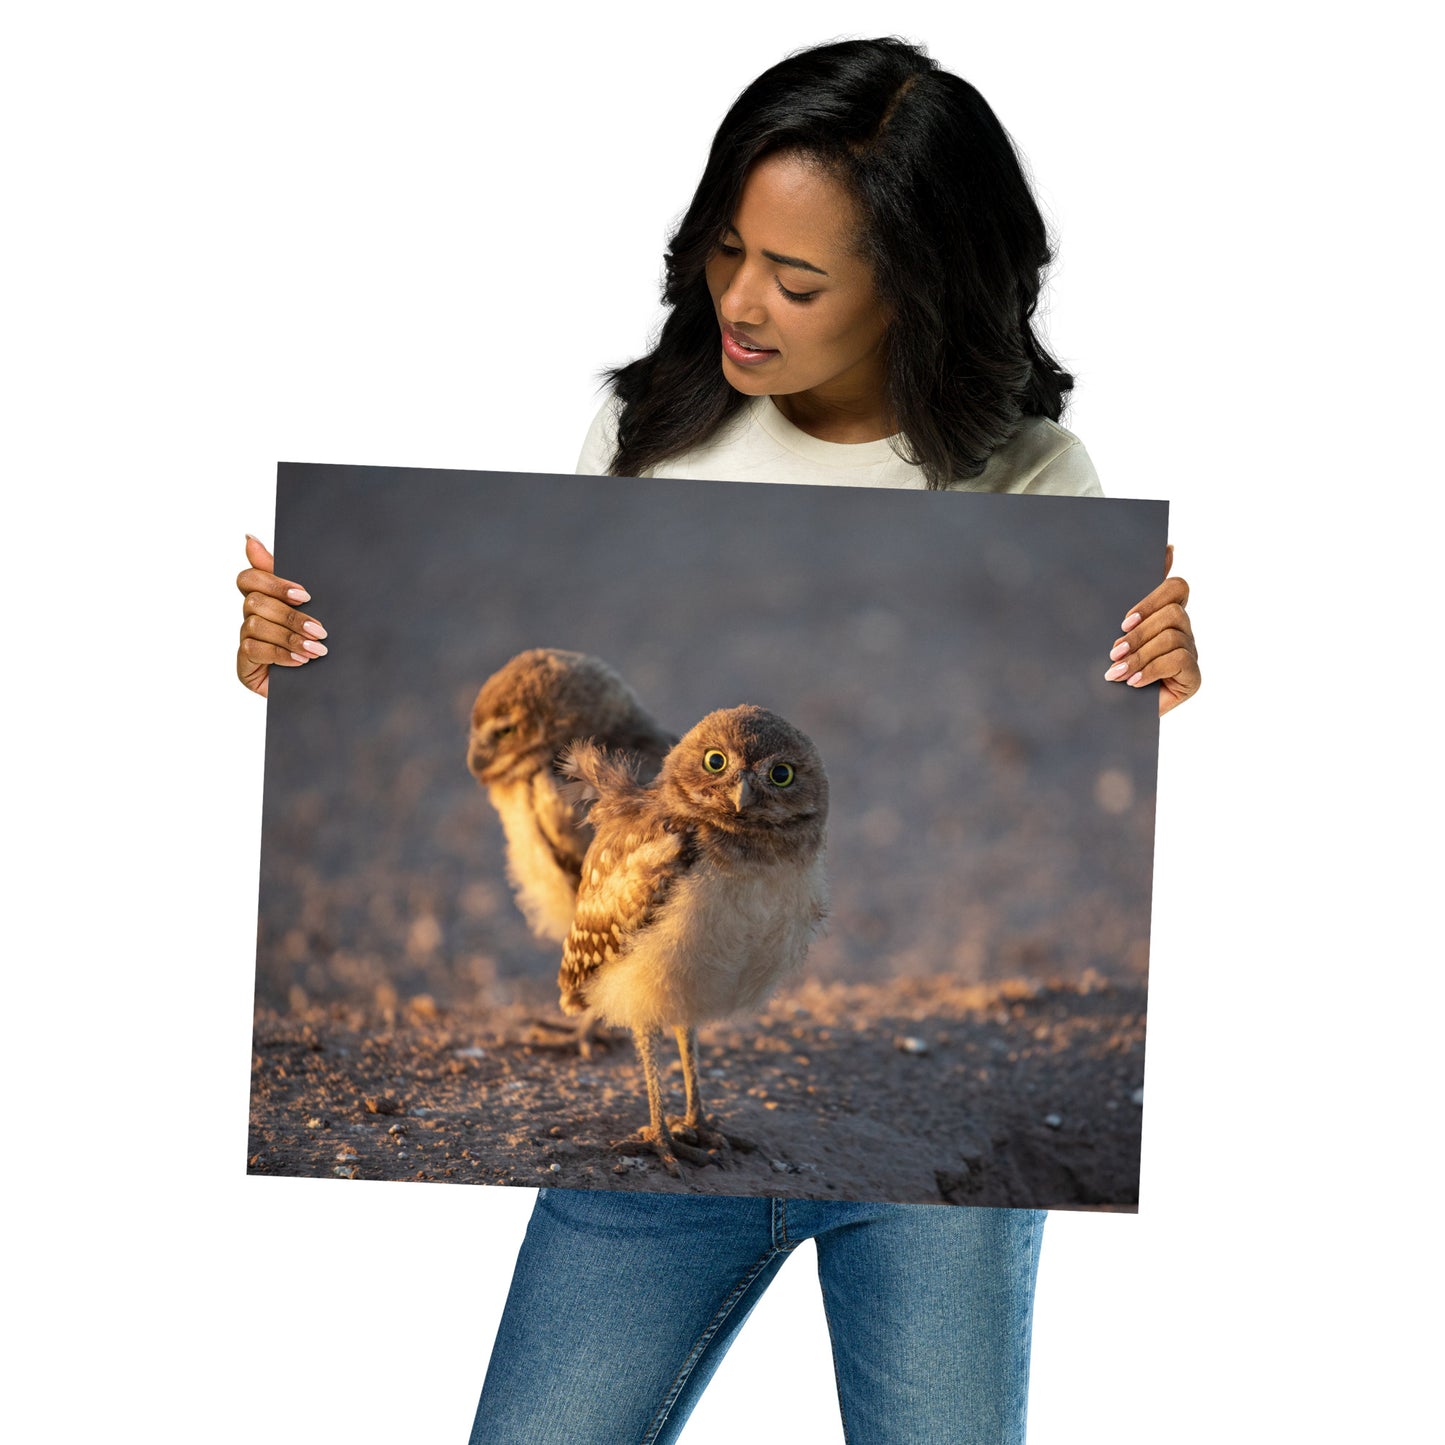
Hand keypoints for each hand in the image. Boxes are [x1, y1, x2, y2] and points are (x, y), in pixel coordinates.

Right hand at [236, 535, 327, 696]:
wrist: (325, 686)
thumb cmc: (317, 642)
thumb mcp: (313, 609)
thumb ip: (288, 578)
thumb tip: (249, 538)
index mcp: (266, 598)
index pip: (250, 578)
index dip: (274, 583)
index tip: (304, 595)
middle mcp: (251, 617)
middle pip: (255, 602)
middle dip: (291, 616)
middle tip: (320, 630)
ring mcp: (246, 640)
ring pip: (255, 625)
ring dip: (290, 637)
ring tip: (317, 650)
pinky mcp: (244, 664)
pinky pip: (254, 650)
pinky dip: (280, 654)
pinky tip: (300, 661)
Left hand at [1104, 543, 1199, 716]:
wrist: (1109, 715)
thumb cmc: (1109, 668)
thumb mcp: (1111, 633)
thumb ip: (1127, 598)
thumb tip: (1162, 549)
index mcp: (1164, 615)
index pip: (1176, 587)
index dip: (1153, 597)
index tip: (1124, 620)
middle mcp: (1182, 631)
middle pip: (1173, 612)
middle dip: (1139, 632)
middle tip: (1114, 652)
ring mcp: (1190, 653)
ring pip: (1173, 636)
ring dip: (1140, 654)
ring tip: (1116, 672)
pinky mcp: (1193, 677)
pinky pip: (1180, 660)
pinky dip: (1152, 670)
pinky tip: (1133, 683)